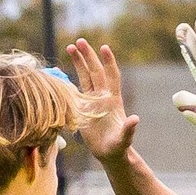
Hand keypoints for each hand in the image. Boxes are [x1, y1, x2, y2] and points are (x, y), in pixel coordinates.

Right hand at [66, 38, 137, 162]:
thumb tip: (135, 119)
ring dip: (79, 62)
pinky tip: (60, 69)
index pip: (111, 76)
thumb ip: (129, 129)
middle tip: (80, 41)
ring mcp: (92, 101)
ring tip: (70, 46)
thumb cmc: (118, 146)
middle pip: (95, 71)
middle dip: (88, 56)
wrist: (110, 153)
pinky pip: (75, 89)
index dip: (109, 62)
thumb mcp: (124, 139)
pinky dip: (69, 79)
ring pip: (85, 76)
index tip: (104, 47)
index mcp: (113, 100)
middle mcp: (102, 97)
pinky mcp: (83, 107)